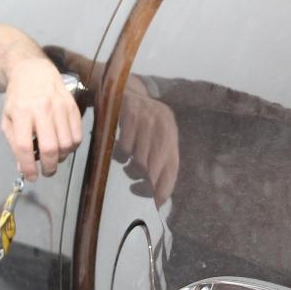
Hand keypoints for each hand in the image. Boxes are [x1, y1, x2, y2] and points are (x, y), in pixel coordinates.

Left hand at [1, 59, 82, 178]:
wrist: (33, 71)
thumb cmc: (18, 98)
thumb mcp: (8, 119)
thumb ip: (14, 143)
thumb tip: (25, 168)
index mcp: (21, 113)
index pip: (24, 146)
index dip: (28, 166)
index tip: (31, 176)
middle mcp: (42, 109)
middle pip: (50, 147)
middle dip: (49, 167)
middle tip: (46, 171)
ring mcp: (60, 107)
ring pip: (66, 144)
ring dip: (61, 157)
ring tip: (54, 156)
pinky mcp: (73, 106)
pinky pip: (77, 135)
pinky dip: (72, 147)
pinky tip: (63, 145)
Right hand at [114, 79, 180, 203]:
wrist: (121, 86)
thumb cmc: (138, 118)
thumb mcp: (154, 134)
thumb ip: (158, 156)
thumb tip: (158, 192)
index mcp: (171, 132)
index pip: (172, 167)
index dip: (164, 188)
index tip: (156, 203)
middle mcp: (163, 125)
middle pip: (155, 168)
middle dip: (146, 183)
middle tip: (136, 188)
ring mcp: (147, 118)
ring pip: (139, 160)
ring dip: (131, 169)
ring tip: (127, 166)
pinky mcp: (130, 113)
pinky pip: (124, 147)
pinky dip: (120, 155)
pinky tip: (118, 150)